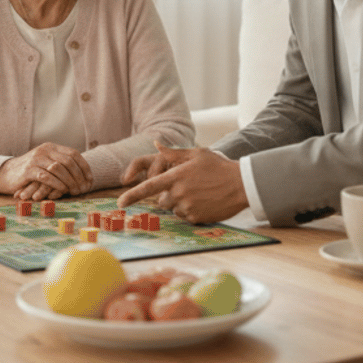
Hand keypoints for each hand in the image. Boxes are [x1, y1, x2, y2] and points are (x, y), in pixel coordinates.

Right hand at [0, 143, 90, 198]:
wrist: (7, 174)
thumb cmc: (31, 172)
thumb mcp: (46, 164)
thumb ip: (61, 165)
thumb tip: (84, 177)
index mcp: (51, 147)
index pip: (73, 153)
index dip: (84, 167)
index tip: (90, 180)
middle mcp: (44, 150)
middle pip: (68, 161)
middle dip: (78, 176)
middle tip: (84, 189)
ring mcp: (35, 159)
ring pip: (58, 168)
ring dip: (69, 182)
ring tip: (75, 191)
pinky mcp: (28, 170)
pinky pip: (46, 177)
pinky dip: (56, 184)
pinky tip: (62, 191)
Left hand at [115, 144, 247, 222]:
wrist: (242, 184)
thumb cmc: (218, 166)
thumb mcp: (196, 154)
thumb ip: (173, 153)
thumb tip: (155, 144)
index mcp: (175, 177)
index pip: (148, 188)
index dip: (131, 196)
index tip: (120, 203)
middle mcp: (179, 193)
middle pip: (161, 200)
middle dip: (168, 195)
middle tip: (187, 186)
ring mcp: (187, 207)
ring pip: (174, 208)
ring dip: (181, 202)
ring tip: (199, 192)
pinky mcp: (196, 218)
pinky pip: (186, 216)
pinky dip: (191, 210)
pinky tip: (205, 201)